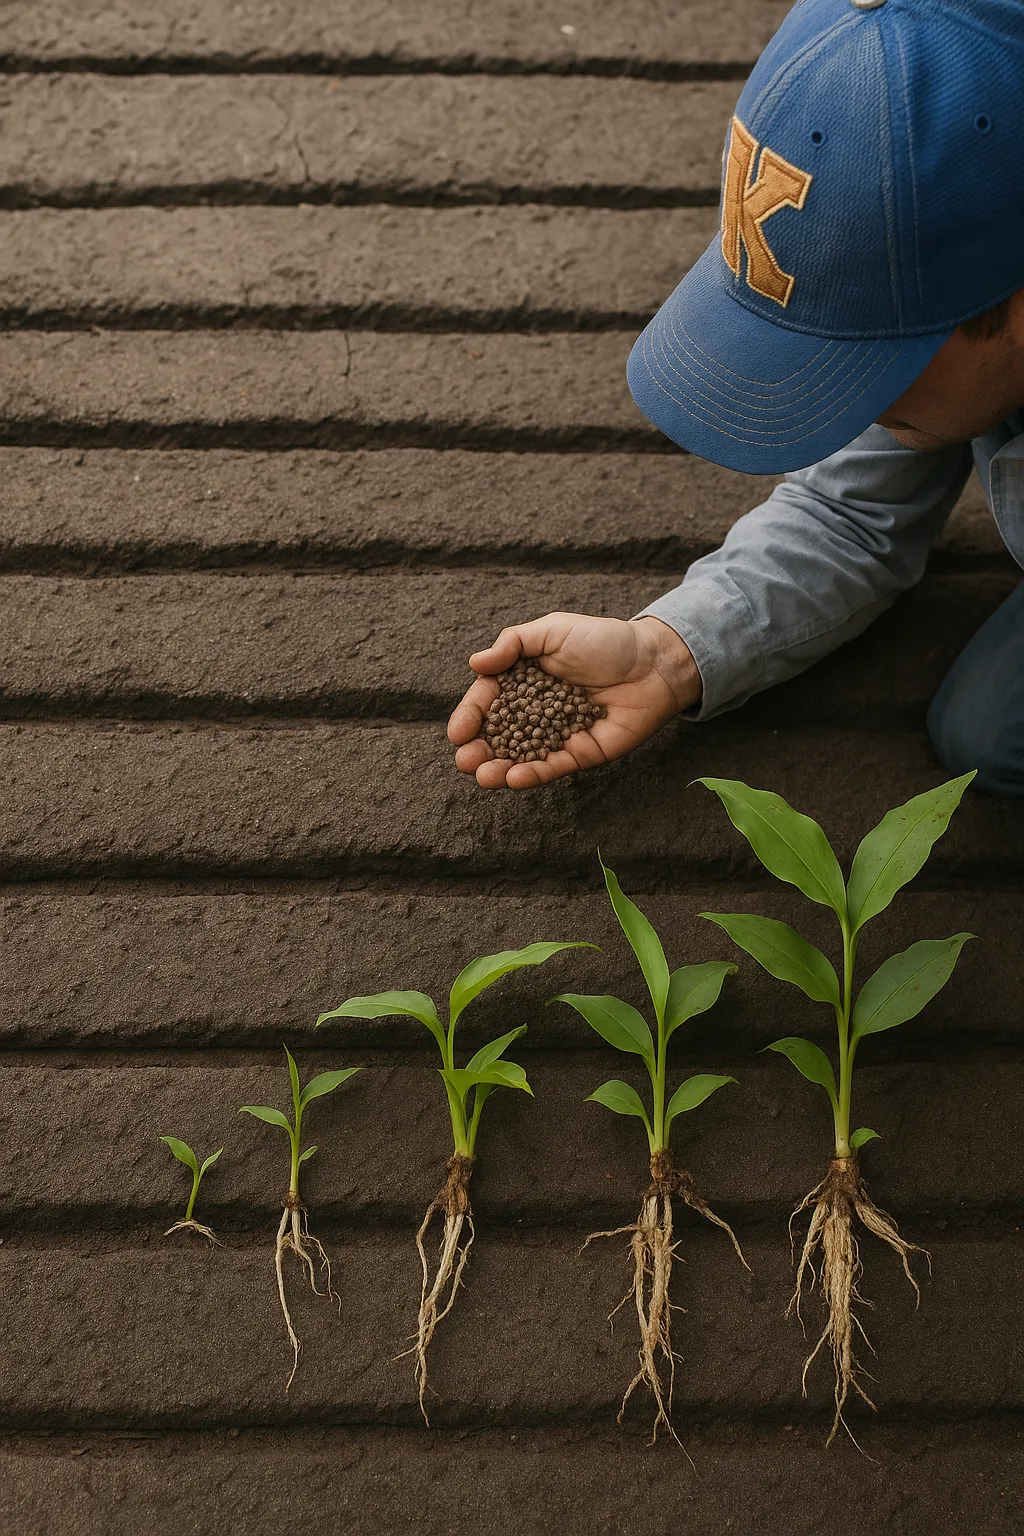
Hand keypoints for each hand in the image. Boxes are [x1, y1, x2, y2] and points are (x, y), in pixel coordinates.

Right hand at [447, 612, 700, 789]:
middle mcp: (535, 710)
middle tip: (465, 761)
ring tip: (483, 776)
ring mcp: (556, 734)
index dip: (470, 717)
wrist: (653, 662)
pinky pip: (552, 767)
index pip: (488, 701)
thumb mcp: (553, 631)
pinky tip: (514, 778)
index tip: (457, 732)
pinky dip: (532, 774)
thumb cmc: (604, 640)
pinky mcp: (580, 753)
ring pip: (520, 756)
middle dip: (478, 750)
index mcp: (523, 680)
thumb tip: (475, 663)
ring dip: (499, 769)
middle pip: (498, 735)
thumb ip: (513, 644)